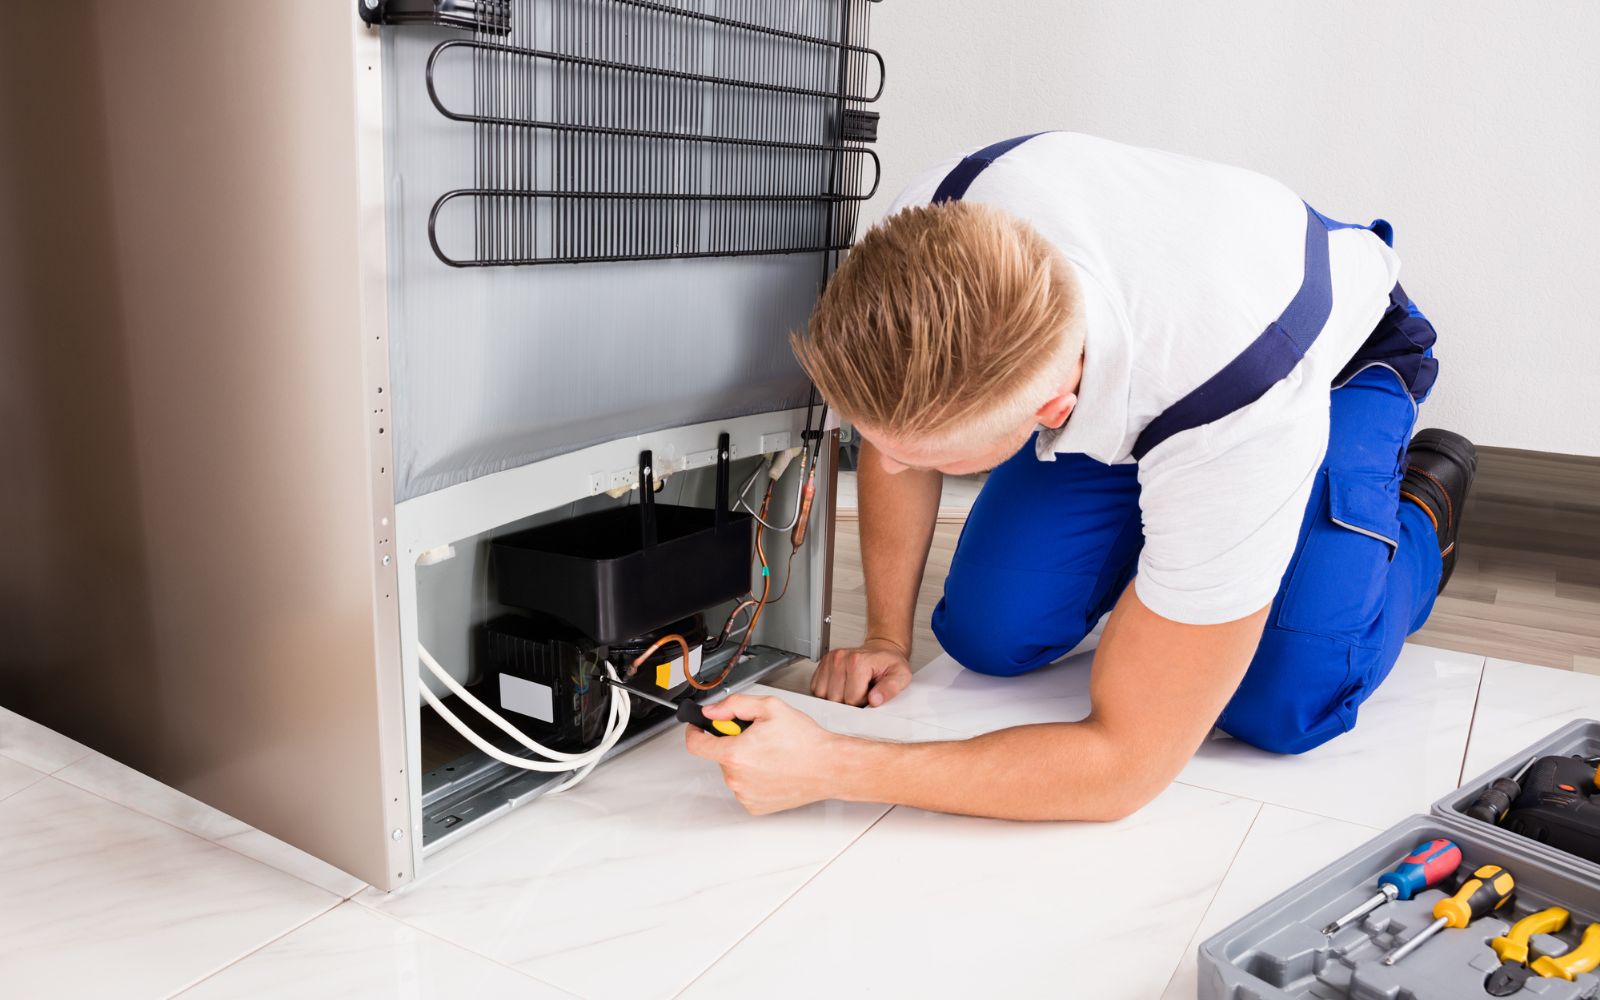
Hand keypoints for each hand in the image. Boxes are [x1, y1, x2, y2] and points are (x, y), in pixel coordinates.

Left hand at [685, 694, 849, 814]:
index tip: (699, 727)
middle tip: (757, 736)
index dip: (695, 731)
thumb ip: (734, 705)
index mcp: (735, 754)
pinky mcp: (755, 806)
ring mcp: (745, 795)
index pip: (696, 744)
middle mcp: (737, 778)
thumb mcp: (770, 707)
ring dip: (743, 760)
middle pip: (719, 755)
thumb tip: (711, 711)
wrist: (828, 766)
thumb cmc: (805, 740)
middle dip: (732, 743)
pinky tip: (773, 769)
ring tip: (771, 753)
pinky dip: (753, 777)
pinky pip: (744, 787)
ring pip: (732, 771)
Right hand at [809, 637, 911, 706]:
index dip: (862, 702)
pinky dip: (827, 693)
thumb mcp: (900, 675)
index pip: (851, 699)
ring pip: (823, 696)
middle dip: (848, 701)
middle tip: (861, 690)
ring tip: (850, 689)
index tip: (870, 692)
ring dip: (836, 698)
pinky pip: (816, 689)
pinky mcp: (822, 665)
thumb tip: (875, 700)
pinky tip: (840, 687)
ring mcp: (829, 661)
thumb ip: (890, 688)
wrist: (880, 651)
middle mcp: (840, 658)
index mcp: (858, 661)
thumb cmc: (888, 664)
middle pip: (835, 699)